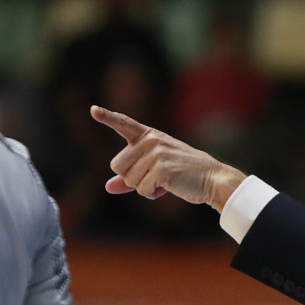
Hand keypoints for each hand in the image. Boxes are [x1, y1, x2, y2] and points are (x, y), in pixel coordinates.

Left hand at [90, 105, 245, 212]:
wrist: (212, 179)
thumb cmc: (183, 174)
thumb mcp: (155, 171)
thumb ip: (130, 178)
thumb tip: (108, 187)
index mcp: (149, 136)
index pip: (124, 123)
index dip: (107, 117)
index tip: (93, 110)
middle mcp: (150, 141)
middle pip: (117, 166)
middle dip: (132, 178)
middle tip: (157, 176)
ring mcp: (156, 153)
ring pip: (129, 181)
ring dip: (145, 187)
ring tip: (166, 180)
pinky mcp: (161, 169)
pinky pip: (142, 190)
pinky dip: (153, 194)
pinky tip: (169, 187)